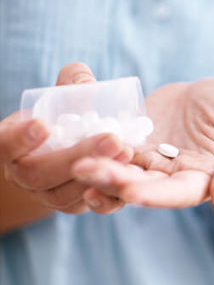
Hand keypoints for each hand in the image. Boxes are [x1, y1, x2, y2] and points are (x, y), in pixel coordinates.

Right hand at [1, 63, 131, 213]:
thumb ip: (70, 84)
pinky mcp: (69, 204)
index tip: (42, 124)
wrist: (63, 151)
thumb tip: (88, 82)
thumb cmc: (59, 117)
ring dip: (96, 174)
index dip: (18, 139)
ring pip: (63, 195)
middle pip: (38, 174)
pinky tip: (127, 173)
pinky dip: (106, 192)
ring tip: (125, 152)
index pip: (2, 145)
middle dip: (75, 157)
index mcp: (10, 145)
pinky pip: (85, 205)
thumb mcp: (60, 97)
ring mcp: (45, 194)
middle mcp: (22, 174)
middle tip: (111, 140)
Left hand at [73, 78, 213, 209]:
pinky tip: (78, 145)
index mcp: (199, 179)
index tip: (131, 192)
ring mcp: (147, 161)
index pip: (177, 194)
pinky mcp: (132, 143)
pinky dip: (96, 150)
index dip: (155, 194)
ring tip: (77, 164)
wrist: (205, 95)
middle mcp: (169, 177)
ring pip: (122, 171)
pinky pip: (112, 149)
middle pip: (142, 185)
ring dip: (99, 170)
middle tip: (86, 171)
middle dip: (115, 181)